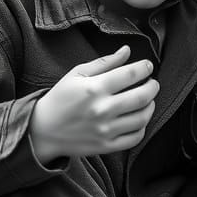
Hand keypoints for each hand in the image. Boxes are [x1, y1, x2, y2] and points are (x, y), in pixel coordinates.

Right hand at [29, 45, 158, 162]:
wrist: (42, 130)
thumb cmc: (60, 99)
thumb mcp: (77, 74)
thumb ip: (104, 62)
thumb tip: (127, 51)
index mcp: (94, 88)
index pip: (131, 74)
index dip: (145, 68)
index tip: (148, 66)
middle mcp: (102, 109)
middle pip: (142, 96)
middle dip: (153, 86)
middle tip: (153, 82)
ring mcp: (106, 130)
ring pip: (142, 117)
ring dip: (151, 106)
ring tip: (147, 100)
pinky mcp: (106, 146)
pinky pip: (135, 137)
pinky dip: (142, 127)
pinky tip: (138, 119)